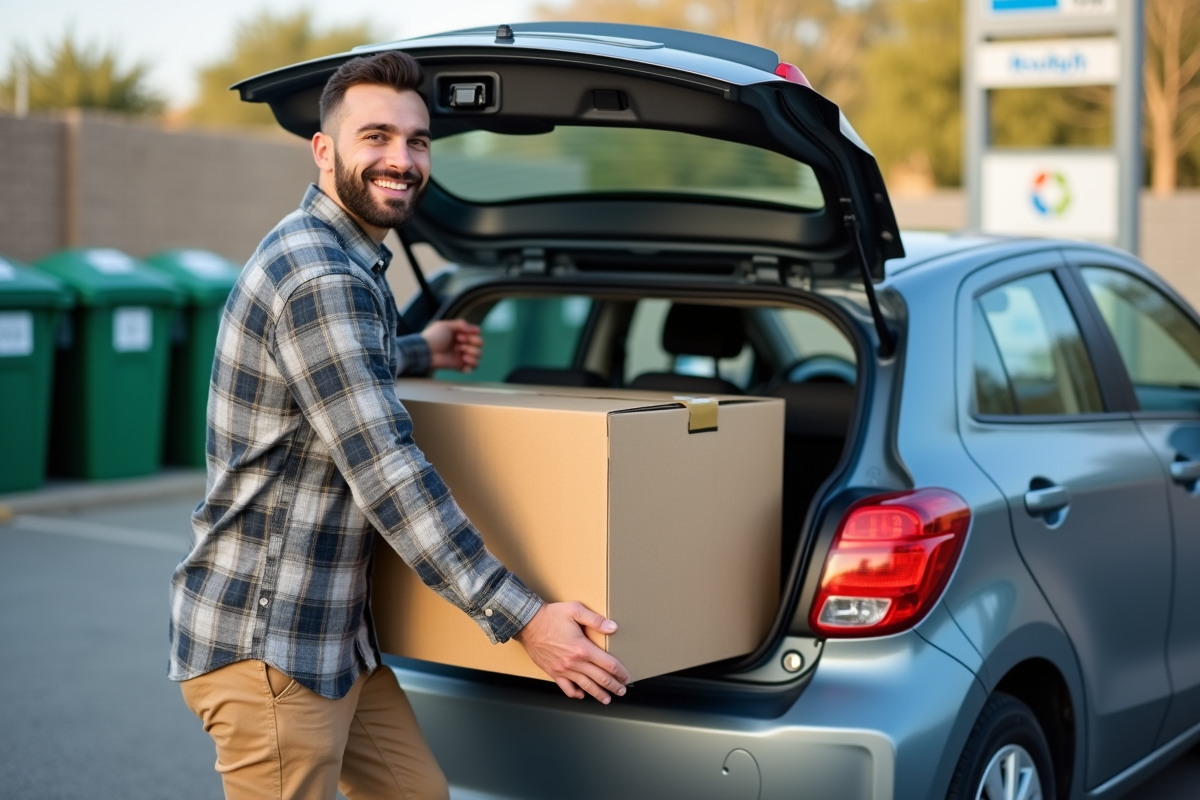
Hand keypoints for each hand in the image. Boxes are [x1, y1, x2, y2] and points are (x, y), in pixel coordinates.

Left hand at [421, 319, 482, 372]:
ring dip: (473, 352)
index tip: (460, 334)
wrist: (425, 352)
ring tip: (461, 352)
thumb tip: (477, 330)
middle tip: (459, 343)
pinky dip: (472, 363)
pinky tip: (464, 360)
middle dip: (473, 342)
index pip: (476, 334)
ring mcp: (462, 355)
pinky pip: (474, 367)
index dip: (472, 334)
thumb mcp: (445, 325)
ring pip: (479, 355)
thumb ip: (461, 324)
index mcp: (460, 334)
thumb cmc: (433, 337)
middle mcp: (462, 344)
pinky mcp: (460, 366)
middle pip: (480, 344)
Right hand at [514, 602, 630, 703]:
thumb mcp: (575, 610)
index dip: (620, 672)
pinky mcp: (553, 672)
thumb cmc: (550, 616)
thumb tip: (613, 627)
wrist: (527, 623)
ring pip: (585, 687)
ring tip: (607, 699)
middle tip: (622, 690)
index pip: (608, 664)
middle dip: (614, 686)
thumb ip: (595, 620)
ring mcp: (563, 669)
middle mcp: (574, 662)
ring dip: (598, 694)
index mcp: (582, 648)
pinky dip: (576, 694)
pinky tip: (582, 694)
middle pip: (600, 679)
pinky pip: (566, 688)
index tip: (626, 676)